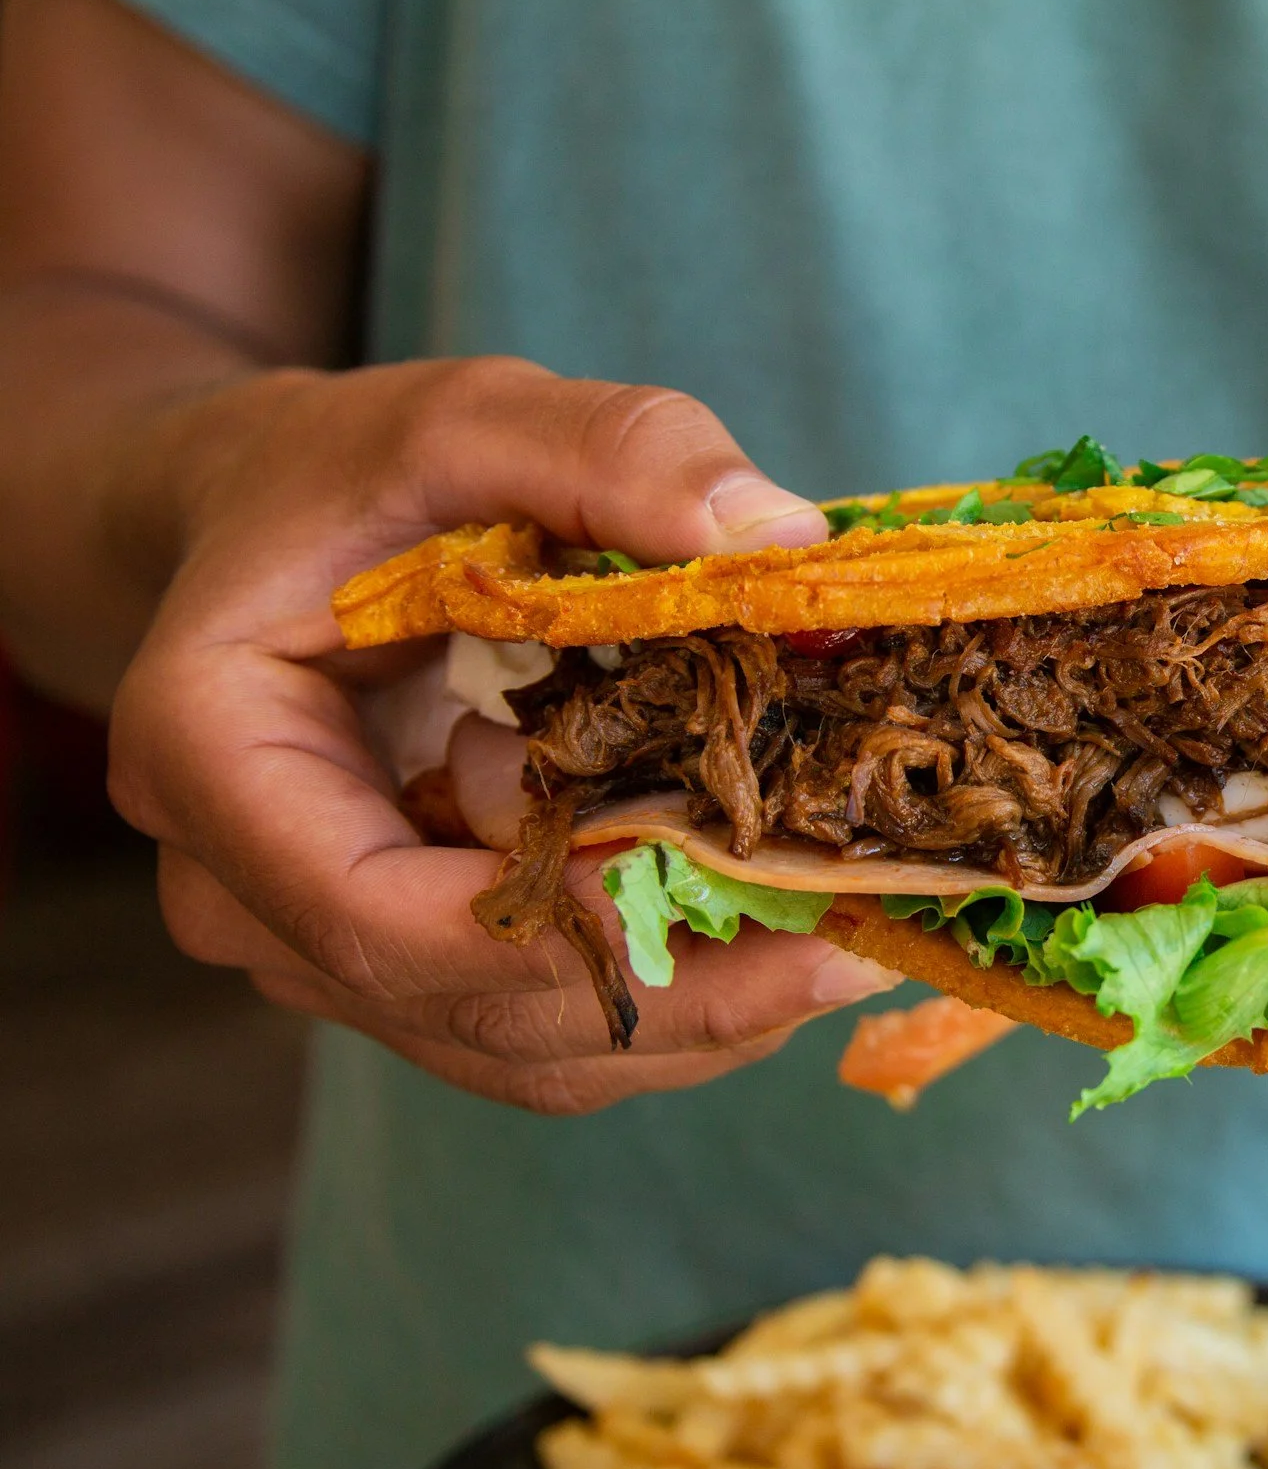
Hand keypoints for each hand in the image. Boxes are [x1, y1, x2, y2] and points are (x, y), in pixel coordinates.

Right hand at [108, 357, 897, 1112]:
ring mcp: (324, 955)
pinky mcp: (409, 976)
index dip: (555, 926)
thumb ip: (610, 449)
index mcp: (215, 760)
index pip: (371, 916)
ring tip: (845, 944)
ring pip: (526, 1051)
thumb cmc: (355, 474)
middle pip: (472, 1008)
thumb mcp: (471, 417)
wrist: (276, 528)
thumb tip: (776, 537)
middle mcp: (246, 896)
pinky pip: (549, 1033)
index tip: (724, 882)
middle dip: (674, 988)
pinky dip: (671, 1003)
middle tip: (852, 939)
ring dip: (694, 1016)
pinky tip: (785, 942)